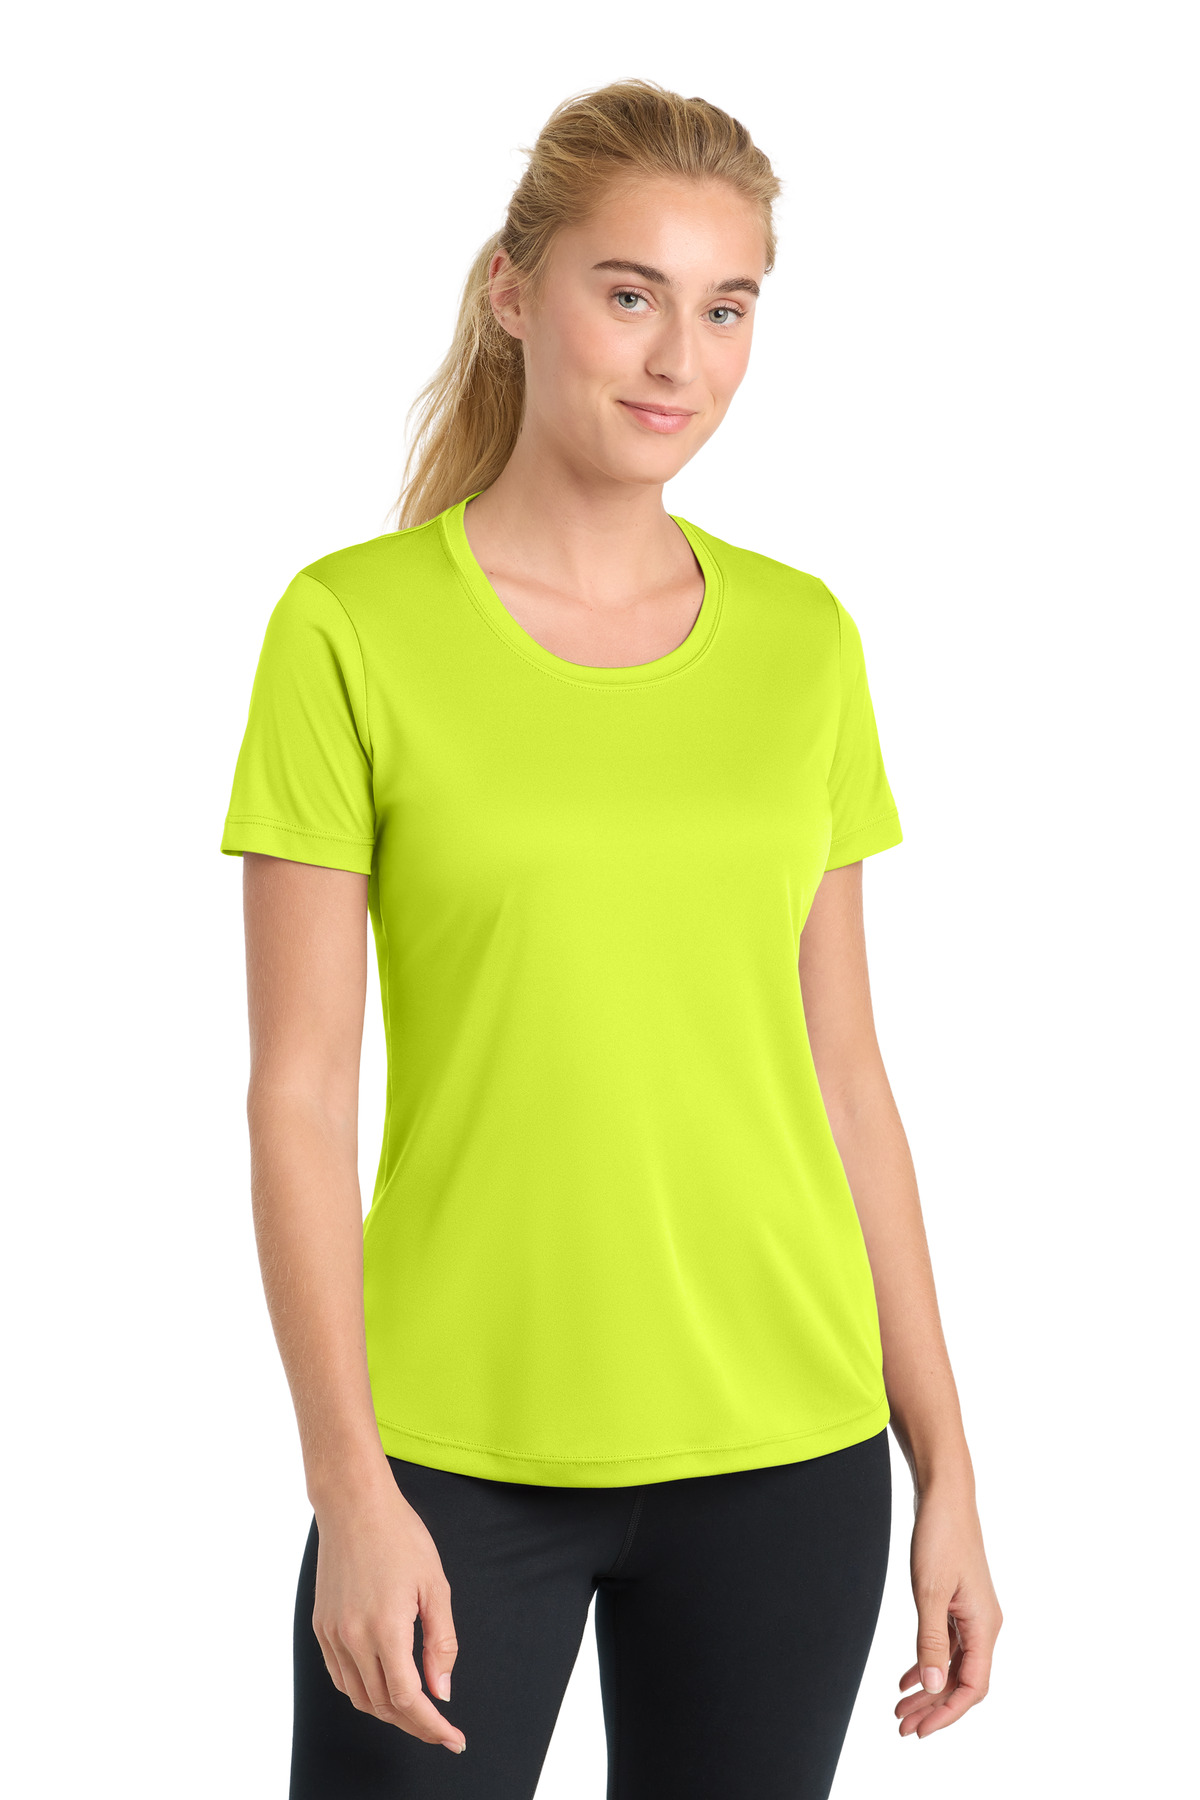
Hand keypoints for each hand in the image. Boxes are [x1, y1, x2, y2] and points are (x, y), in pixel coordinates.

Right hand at [311, 1474, 465, 1753]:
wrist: (354, 1505)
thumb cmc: (401, 1537)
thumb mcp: (435, 1586)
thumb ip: (441, 1643)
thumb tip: (441, 1691)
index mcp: (386, 1628)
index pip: (408, 1699)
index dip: (431, 1725)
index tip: (454, 1738)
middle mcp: (353, 1638)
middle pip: (383, 1705)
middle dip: (415, 1724)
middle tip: (441, 1728)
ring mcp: (332, 1634)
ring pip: (359, 1697)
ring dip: (388, 1712)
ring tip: (417, 1711)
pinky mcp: (321, 1627)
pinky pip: (341, 1677)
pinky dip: (363, 1692)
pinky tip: (384, 1686)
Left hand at [896, 1482, 1001, 1738]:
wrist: (945, 1496)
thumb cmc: (940, 1536)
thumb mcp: (930, 1591)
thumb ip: (932, 1640)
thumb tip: (934, 1686)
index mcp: (984, 1626)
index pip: (972, 1686)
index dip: (947, 1713)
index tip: (920, 1730)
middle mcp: (984, 1625)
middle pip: (963, 1681)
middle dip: (934, 1708)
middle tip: (902, 1726)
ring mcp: (973, 1615)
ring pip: (954, 1665)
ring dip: (929, 1689)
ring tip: (901, 1708)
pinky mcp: (960, 1604)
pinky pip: (949, 1646)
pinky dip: (929, 1663)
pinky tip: (908, 1677)